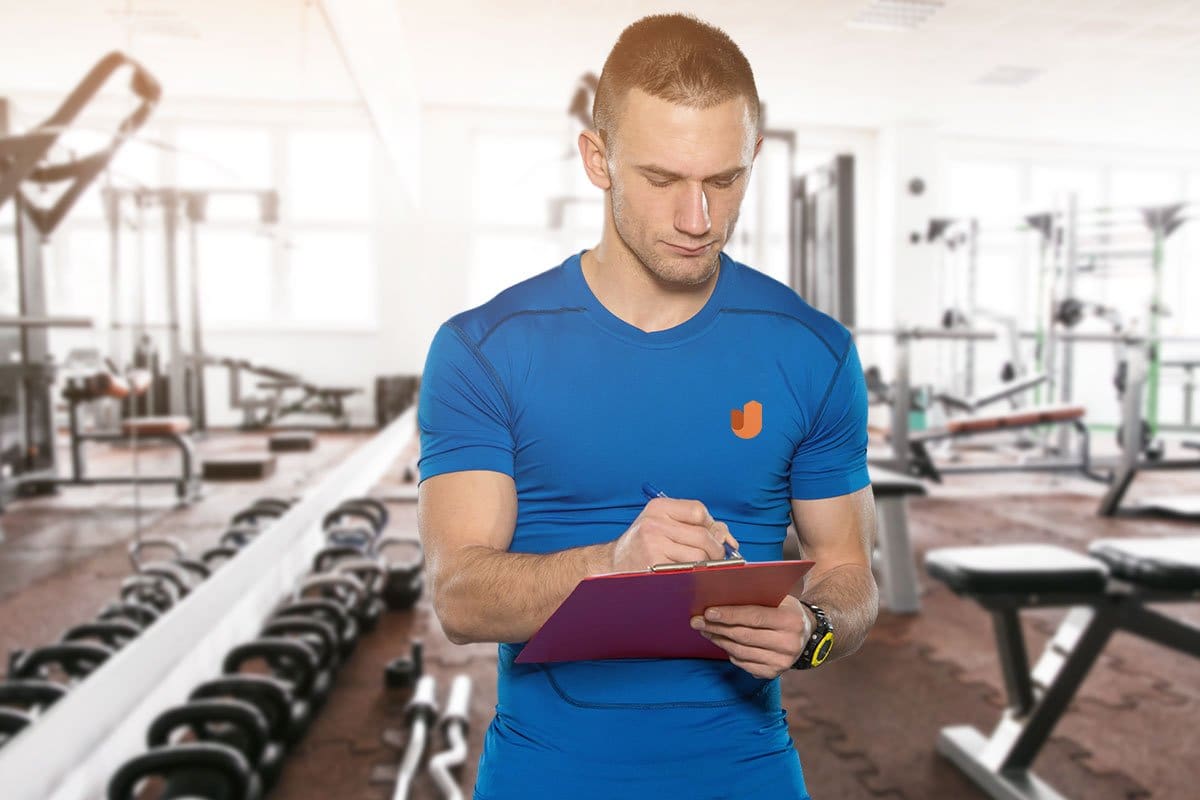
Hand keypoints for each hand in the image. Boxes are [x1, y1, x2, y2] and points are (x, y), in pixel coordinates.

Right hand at [609, 498, 739, 572]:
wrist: (612, 564)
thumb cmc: (644, 545)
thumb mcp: (663, 525)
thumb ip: (695, 525)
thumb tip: (726, 537)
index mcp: (658, 507)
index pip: (698, 510)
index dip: (712, 525)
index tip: (716, 537)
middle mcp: (654, 522)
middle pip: (702, 535)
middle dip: (716, 550)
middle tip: (718, 559)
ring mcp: (653, 544)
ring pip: (699, 555)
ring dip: (707, 565)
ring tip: (702, 568)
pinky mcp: (654, 565)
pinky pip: (688, 571)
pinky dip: (695, 575)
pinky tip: (691, 576)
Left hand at [690, 595, 813, 679]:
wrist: (806, 633)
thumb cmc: (786, 609)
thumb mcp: (779, 597)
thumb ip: (757, 594)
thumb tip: (721, 592)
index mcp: (790, 620)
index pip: (754, 617)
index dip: (729, 614)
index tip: (708, 612)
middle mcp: (789, 643)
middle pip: (744, 636)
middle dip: (717, 627)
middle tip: (697, 621)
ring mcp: (782, 662)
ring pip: (740, 652)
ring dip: (719, 640)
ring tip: (705, 630)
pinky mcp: (773, 673)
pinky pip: (743, 664)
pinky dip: (729, 653)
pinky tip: (722, 642)